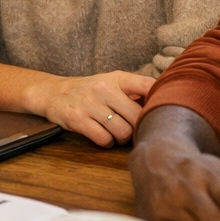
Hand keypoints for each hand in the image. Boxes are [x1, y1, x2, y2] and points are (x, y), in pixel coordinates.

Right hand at [36, 71, 154, 145]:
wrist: (53, 93)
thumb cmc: (90, 90)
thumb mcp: (112, 82)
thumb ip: (135, 91)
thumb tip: (165, 106)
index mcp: (117, 78)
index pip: (147, 85)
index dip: (160, 100)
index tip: (163, 111)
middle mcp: (104, 89)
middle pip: (138, 117)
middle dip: (138, 128)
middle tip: (133, 129)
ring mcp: (90, 104)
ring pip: (123, 132)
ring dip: (122, 138)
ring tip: (116, 133)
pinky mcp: (78, 120)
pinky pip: (104, 139)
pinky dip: (107, 143)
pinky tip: (103, 136)